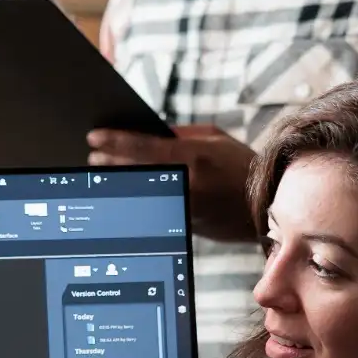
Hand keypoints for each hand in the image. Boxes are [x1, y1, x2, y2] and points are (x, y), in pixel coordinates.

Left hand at [87, 125, 257, 242]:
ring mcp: (184, 206)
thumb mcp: (214, 139)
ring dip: (120, 181)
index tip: (94, 137)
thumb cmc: (241, 166)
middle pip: (135, 171)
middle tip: (92, 157)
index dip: (115, 141)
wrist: (266, 206)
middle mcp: (186, 182)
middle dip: (110, 163)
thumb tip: (146, 134)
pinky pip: (154, 206)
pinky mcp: (184, 223)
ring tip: (102, 172)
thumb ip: (180, 135)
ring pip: (141, 191)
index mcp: (194, 156)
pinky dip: (138, 197)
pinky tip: (125, 191)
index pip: (144, 146)